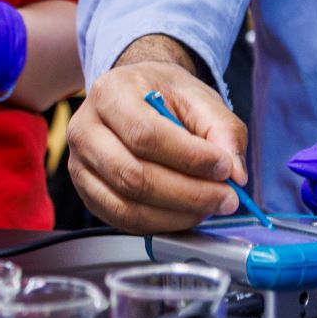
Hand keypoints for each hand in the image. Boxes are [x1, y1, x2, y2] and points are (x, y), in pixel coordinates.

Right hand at [67, 56, 247, 232]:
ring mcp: (80, 164)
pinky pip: (122, 220)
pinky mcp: (87, 192)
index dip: (189, 158)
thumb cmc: (164, 93)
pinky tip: (186, 214)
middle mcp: (85, 129)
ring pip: (127, 205)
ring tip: (210, 207)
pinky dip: (160, 224)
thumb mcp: (199, 97)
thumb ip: (223, 131)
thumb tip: (236, 173)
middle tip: (226, 198)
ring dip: (177, 214)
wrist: (136, 94)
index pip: (146, 134)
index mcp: (111, 93)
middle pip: (133, 175)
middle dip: (188, 194)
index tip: (225, 168)